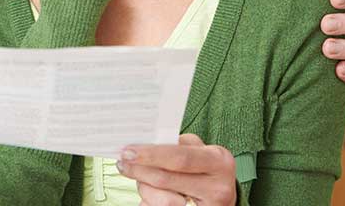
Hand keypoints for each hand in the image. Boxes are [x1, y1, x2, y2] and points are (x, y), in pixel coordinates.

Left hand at [117, 134, 235, 205]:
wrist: (221, 194)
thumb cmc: (204, 166)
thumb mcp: (199, 150)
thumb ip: (177, 145)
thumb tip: (144, 143)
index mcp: (218, 161)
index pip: (179, 157)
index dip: (151, 155)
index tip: (128, 151)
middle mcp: (218, 186)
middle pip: (166, 178)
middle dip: (139, 170)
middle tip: (122, 163)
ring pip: (163, 199)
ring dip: (145, 187)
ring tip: (141, 178)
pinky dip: (150, 200)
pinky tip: (150, 193)